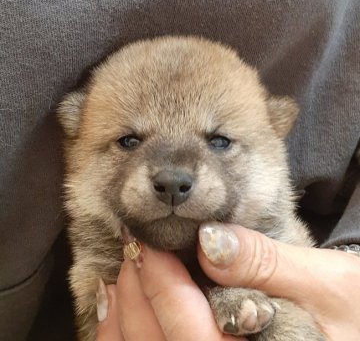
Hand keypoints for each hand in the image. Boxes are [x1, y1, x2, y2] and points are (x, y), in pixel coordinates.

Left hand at [97, 222, 359, 339]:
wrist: (356, 328)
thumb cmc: (354, 312)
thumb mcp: (329, 283)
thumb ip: (268, 265)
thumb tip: (210, 241)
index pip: (191, 329)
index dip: (160, 281)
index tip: (144, 241)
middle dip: (137, 293)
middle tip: (131, 247)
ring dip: (123, 318)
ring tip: (120, 274)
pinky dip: (124, 337)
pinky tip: (116, 307)